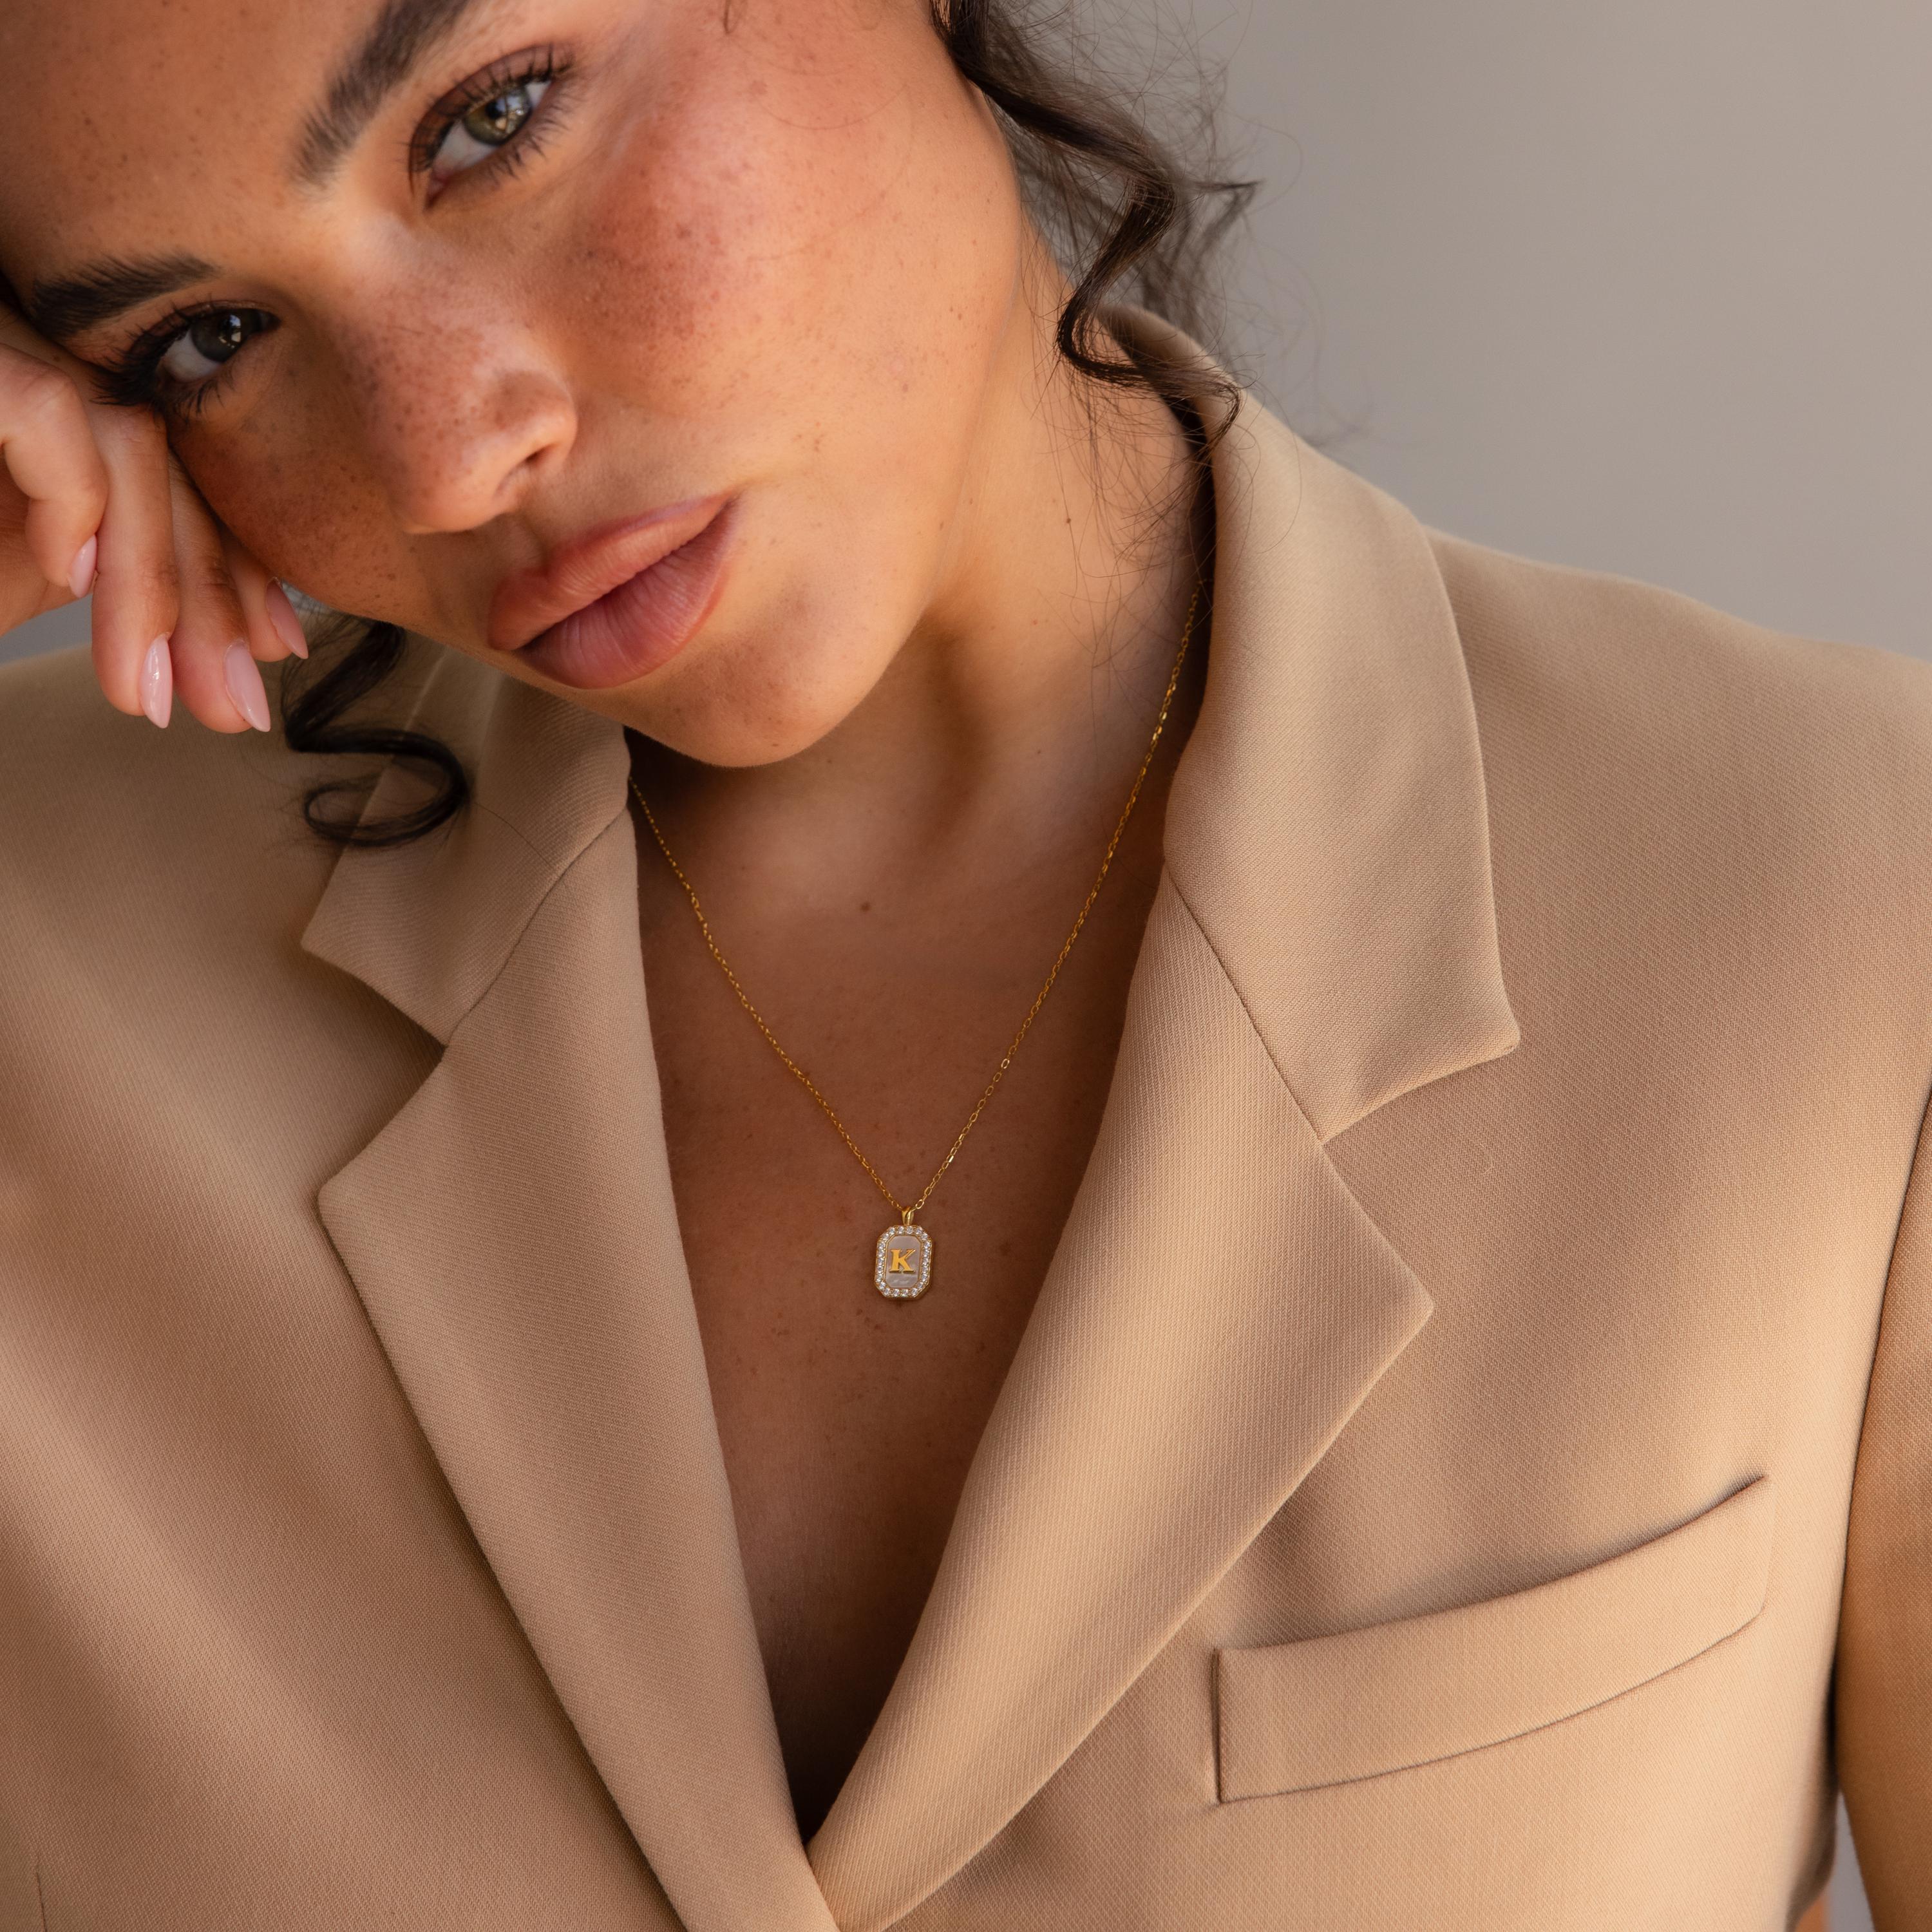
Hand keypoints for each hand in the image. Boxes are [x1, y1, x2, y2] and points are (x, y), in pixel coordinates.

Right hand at [0, 301, 307, 730]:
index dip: (230, 560)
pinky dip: (70, 500)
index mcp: (42, 388)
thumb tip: (221, 626)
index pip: (171, 467)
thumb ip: (96, 563)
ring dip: (153, 580)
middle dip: (210, 590)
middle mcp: (19, 340)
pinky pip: (38, 410)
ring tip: (144, 687)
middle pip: (163, 454)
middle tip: (231, 707)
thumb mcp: (10, 563)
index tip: (274, 654)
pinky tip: (68, 577)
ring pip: (123, 434)